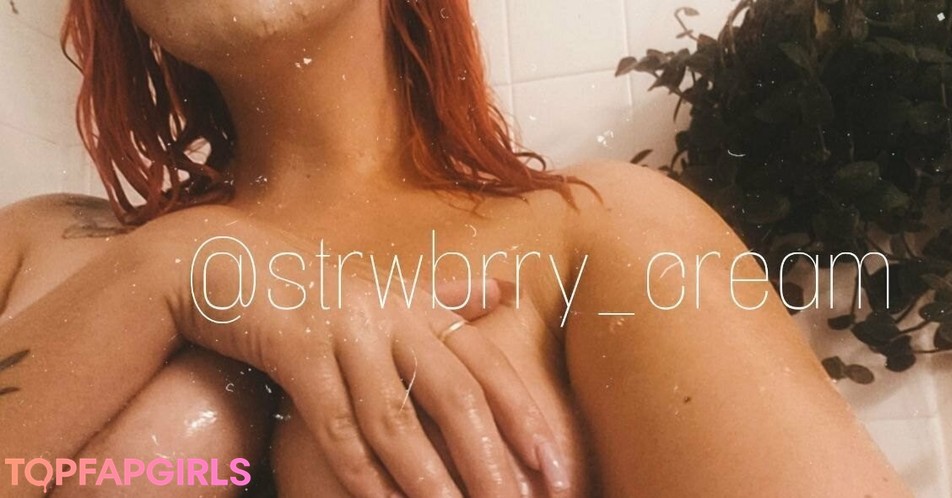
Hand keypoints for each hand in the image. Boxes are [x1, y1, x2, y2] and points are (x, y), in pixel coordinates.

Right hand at [139, 206, 568, 496]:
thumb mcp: (388, 286)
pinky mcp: (295, 354)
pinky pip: (334, 424)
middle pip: (453, 395)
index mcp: (419, 306)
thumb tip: (506, 287)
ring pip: (395, 418)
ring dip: (429, 477)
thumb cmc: (319, 286)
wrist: (227, 264)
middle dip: (488, 458)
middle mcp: (390, 318)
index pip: (485, 366)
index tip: (554, 464)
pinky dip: (361, 471)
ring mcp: (343, 335)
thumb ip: (448, 295)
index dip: (523, 416)